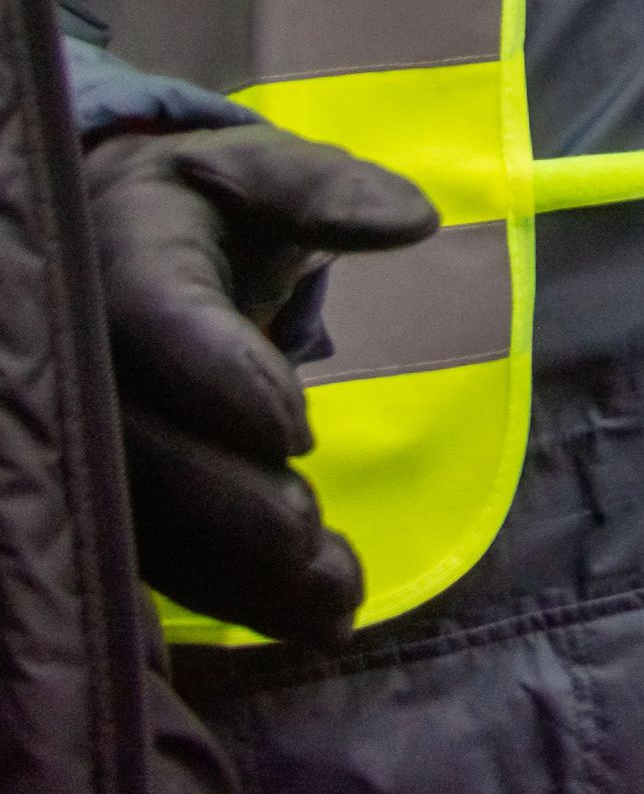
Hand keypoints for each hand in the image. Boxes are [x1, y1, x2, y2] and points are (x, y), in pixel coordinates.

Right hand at [87, 124, 436, 643]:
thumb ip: (327, 189)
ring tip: (335, 605)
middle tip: (313, 539)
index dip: (218, 377)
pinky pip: (153, 547)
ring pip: (141, 515)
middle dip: (229, 504)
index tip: (299, 429)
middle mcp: (80, 343)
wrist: (115, 238)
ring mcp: (81, 421)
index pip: (150, 319)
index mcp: (120, 250)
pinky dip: (227, 592)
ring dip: (235, 572)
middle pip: (137, 443)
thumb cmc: (208, 201)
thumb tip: (413, 219)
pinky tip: (304, 621)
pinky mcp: (104, 482)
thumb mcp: (261, 171)